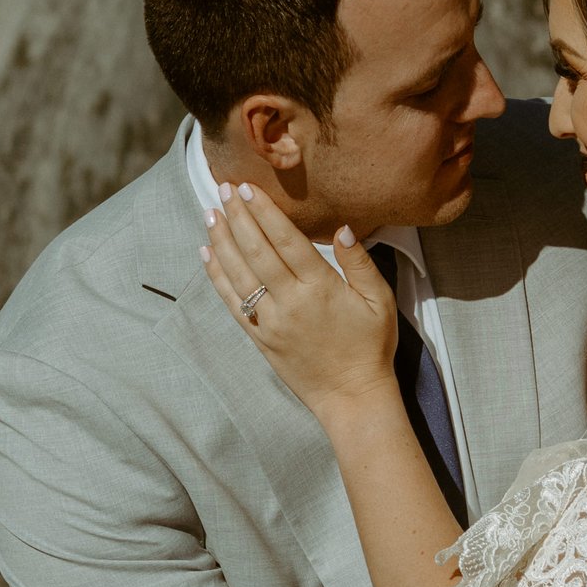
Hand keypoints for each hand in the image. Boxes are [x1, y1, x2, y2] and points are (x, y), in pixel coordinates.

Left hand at [204, 187, 399, 420]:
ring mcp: (271, 322)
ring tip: (209, 214)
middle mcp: (290, 302)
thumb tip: (343, 229)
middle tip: (222, 189)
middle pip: (257, 252)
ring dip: (222, 242)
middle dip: (238, 217)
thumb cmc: (370, 347)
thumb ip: (360, 263)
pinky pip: (232, 303)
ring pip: (239, 274)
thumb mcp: (379, 301)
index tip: (248, 188)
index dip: (264, 212)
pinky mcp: (260, 338)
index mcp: (320, 288)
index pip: (285, 241)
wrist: (352, 397)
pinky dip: (217, 277)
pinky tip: (207, 254)